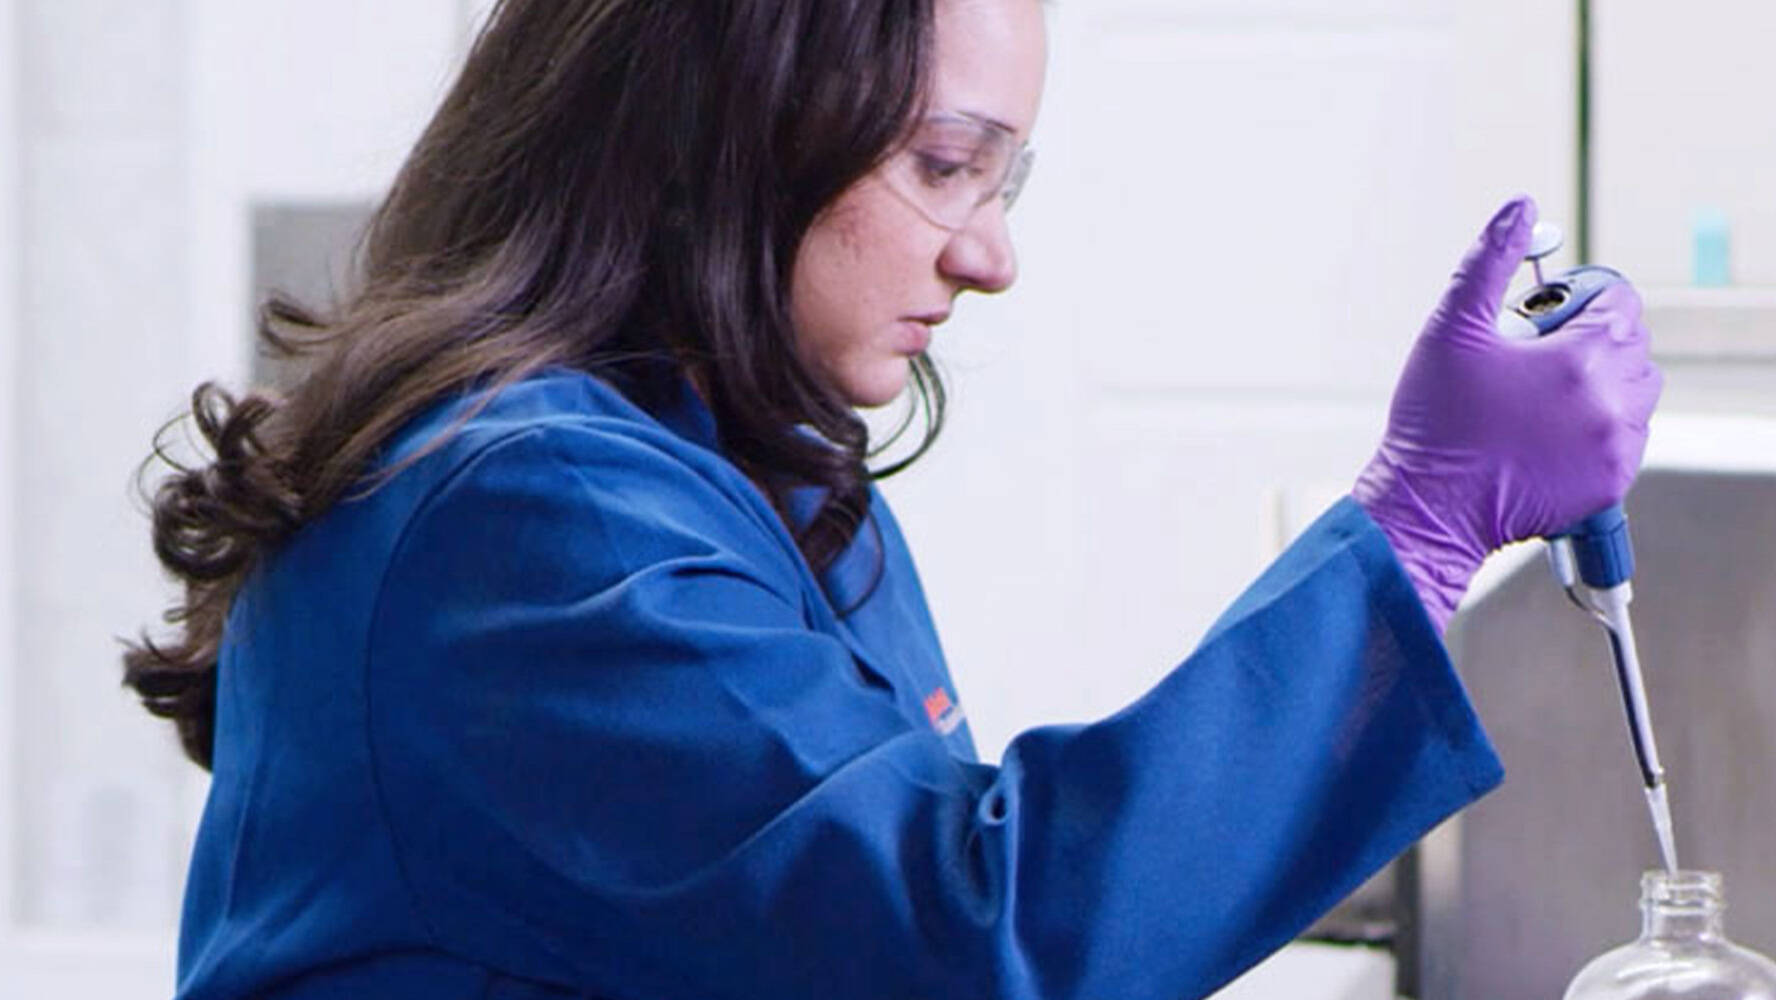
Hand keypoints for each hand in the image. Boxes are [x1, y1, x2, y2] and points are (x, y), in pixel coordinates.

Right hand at [1353, 196, 1662, 631]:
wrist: (1429, 508)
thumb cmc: (1435, 423)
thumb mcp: (1451, 329)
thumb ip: (1489, 261)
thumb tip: (1521, 210)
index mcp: (1584, 359)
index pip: (1620, 303)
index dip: (1580, 301)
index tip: (1541, 320)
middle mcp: (1612, 403)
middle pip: (1632, 347)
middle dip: (1590, 343)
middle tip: (1531, 361)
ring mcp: (1615, 447)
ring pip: (1635, 394)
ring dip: (1599, 386)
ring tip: (1539, 399)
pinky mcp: (1609, 483)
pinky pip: (1626, 440)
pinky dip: (1598, 430)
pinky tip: (1546, 435)